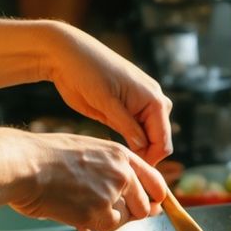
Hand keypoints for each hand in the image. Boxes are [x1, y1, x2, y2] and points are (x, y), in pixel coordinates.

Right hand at [10, 134, 167, 230]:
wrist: (23, 165)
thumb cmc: (44, 158)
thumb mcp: (85, 151)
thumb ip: (108, 169)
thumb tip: (125, 193)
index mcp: (119, 154)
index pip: (153, 179)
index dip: (154, 197)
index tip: (152, 206)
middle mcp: (122, 172)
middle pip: (144, 206)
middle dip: (130, 215)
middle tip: (107, 215)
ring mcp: (112, 193)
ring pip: (125, 220)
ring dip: (108, 220)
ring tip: (82, 209)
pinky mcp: (99, 213)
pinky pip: (106, 228)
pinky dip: (93, 227)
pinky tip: (76, 217)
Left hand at [43, 23, 173, 165]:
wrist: (68, 56)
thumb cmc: (87, 73)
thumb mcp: (107, 102)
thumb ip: (127, 126)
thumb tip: (143, 148)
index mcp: (154, 100)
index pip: (162, 141)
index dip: (151, 160)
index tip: (131, 174)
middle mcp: (153, 102)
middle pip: (158, 141)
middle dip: (145, 157)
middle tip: (121, 170)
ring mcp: (141, 105)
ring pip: (147, 139)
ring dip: (136, 151)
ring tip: (116, 161)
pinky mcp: (127, 109)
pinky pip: (135, 132)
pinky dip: (128, 142)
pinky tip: (113, 149)